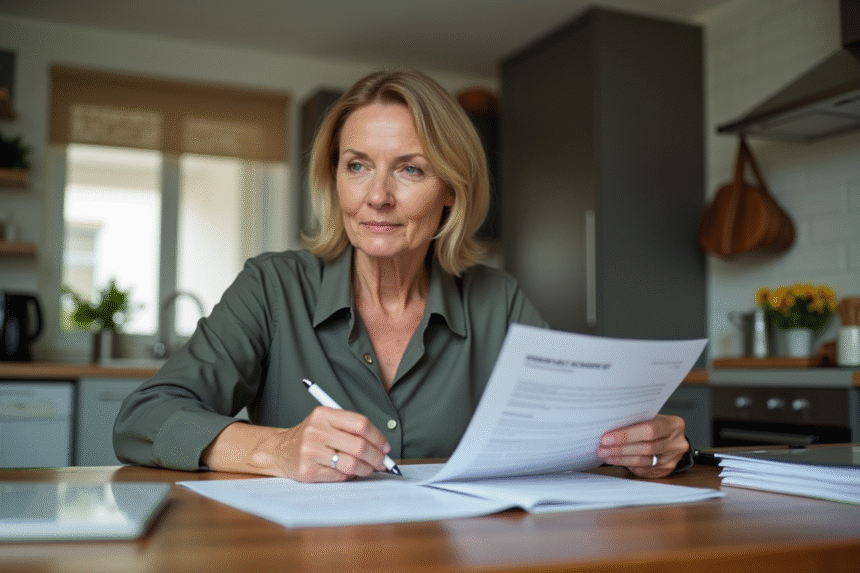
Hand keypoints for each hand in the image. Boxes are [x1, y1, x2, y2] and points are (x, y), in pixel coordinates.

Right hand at [201, 407, 391, 481]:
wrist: (280, 450)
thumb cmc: (311, 436)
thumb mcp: (327, 422)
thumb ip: (352, 429)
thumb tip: (381, 447)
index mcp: (323, 414)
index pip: (361, 424)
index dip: (378, 437)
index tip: (385, 447)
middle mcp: (316, 431)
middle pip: (359, 446)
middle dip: (376, 457)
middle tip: (383, 462)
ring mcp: (310, 451)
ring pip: (351, 463)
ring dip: (367, 469)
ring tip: (370, 469)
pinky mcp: (308, 470)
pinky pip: (339, 476)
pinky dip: (350, 476)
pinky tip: (350, 472)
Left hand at [596, 414, 687, 477]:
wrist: (672, 437)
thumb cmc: (657, 425)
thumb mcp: (651, 418)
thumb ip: (636, 422)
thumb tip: (608, 427)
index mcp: (673, 425)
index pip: (649, 430)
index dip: (627, 435)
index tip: (607, 438)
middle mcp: (676, 443)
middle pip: (645, 448)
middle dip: (620, 449)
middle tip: (603, 448)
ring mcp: (672, 458)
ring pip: (643, 461)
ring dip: (621, 459)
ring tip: (606, 455)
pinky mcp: (666, 470)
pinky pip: (644, 470)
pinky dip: (628, 465)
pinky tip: (616, 460)